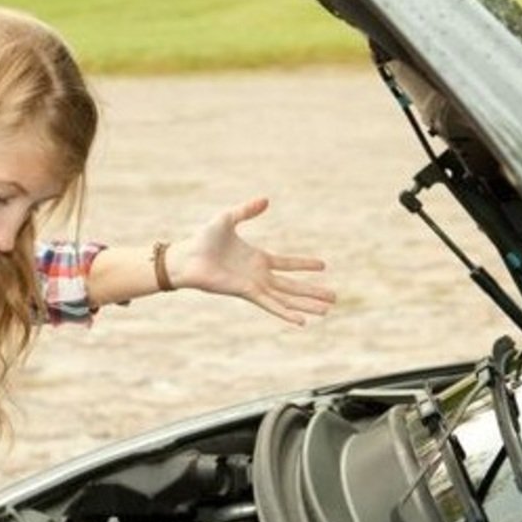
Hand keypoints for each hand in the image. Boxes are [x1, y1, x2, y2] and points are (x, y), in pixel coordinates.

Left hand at [169, 197, 335, 324]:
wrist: (187, 257)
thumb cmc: (204, 239)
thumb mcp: (228, 218)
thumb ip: (247, 210)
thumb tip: (266, 200)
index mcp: (258, 258)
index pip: (288, 264)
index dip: (305, 264)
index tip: (324, 266)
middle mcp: (259, 275)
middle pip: (293, 286)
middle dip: (313, 292)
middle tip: (334, 297)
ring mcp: (254, 285)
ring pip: (287, 298)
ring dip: (306, 305)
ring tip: (327, 311)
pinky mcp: (247, 292)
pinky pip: (271, 304)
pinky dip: (285, 312)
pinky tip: (301, 321)